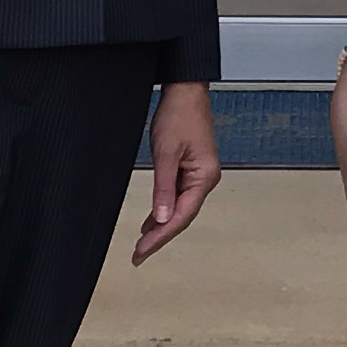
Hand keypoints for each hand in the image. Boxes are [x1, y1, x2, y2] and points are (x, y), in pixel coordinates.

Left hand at [132, 82, 221, 264]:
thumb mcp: (165, 154)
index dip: (161, 237)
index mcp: (205, 177)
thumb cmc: (179, 116)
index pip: (181, 216)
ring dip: (162, 225)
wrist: (185, 91)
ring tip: (143, 243)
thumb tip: (163, 219)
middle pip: (183, 215)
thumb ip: (164, 189)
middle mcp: (206, 178)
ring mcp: (201, 173)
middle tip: (139, 254)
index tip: (142, 251)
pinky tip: (154, 220)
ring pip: (181, 207)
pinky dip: (165, 209)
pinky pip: (179, 195)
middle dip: (161, 236)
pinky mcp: (193, 168)